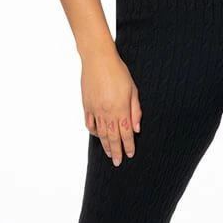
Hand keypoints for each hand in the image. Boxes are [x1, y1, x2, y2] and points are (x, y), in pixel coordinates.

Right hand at [81, 50, 141, 165]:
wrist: (98, 60)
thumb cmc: (118, 72)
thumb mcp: (133, 90)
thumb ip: (135, 110)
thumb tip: (136, 128)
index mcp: (120, 109)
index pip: (125, 133)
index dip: (128, 146)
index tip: (129, 155)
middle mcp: (107, 112)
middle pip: (112, 137)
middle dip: (116, 151)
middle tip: (117, 162)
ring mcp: (95, 110)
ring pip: (100, 133)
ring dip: (105, 145)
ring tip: (108, 154)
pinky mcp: (86, 105)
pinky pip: (89, 123)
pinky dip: (93, 132)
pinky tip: (97, 135)